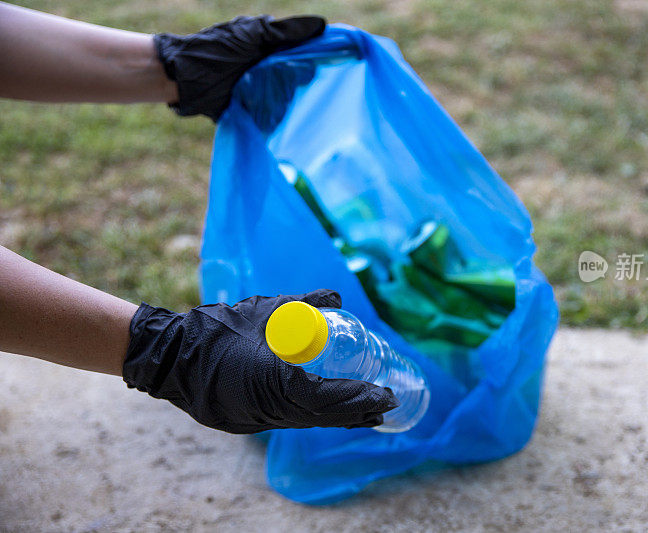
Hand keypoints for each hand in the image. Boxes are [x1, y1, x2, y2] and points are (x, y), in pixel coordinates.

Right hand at [123, 289, 397, 433]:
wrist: (168, 356)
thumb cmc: (214, 329)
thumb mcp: (262, 309)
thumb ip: (302, 302)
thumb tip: (337, 298)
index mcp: (267, 380)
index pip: (320, 396)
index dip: (353, 397)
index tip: (380, 392)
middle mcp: (265, 407)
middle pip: (320, 417)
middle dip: (356, 412)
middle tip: (387, 403)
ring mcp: (256, 418)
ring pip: (308, 422)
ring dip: (341, 419)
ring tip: (371, 414)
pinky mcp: (250, 419)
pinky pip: (293, 422)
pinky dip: (319, 418)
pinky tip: (336, 416)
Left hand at [154, 15, 325, 120]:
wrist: (186, 78)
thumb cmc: (216, 49)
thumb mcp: (252, 34)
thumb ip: (285, 31)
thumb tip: (322, 25)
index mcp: (274, 50)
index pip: (305, 55)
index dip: (314, 57)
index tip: (318, 60)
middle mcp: (272, 71)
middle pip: (300, 79)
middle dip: (292, 78)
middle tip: (274, 74)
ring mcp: (265, 93)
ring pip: (289, 99)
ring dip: (279, 96)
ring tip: (259, 90)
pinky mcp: (256, 113)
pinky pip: (275, 117)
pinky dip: (272, 114)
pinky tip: (262, 107)